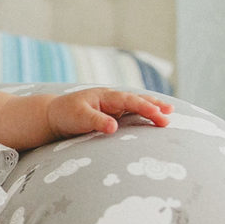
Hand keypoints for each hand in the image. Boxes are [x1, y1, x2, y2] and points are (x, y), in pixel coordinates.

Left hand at [46, 88, 171, 139]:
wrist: (54, 116)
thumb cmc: (65, 115)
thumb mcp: (79, 118)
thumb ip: (96, 121)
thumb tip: (114, 127)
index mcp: (105, 96)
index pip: (129, 100)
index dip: (144, 106)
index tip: (158, 113)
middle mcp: (112, 99)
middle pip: (137, 99)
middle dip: (154, 105)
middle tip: (170, 113)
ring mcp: (113, 107)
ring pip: (136, 105)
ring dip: (152, 108)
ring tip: (169, 112)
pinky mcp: (112, 115)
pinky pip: (131, 114)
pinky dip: (144, 114)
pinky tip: (154, 118)